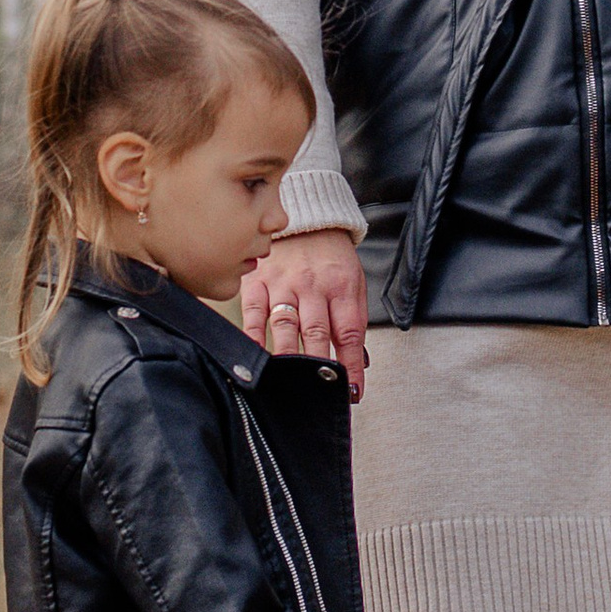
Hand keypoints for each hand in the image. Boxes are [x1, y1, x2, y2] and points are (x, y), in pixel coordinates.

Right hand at [241, 226, 369, 390]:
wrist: (307, 217)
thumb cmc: (331, 256)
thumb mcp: (354, 282)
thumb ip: (353, 320)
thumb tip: (356, 361)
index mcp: (342, 287)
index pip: (349, 333)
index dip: (351, 365)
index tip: (352, 391)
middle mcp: (313, 286)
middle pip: (316, 333)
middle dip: (319, 367)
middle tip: (320, 394)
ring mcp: (283, 284)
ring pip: (285, 325)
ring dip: (288, 356)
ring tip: (290, 382)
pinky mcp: (258, 281)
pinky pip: (254, 313)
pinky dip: (254, 336)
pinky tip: (256, 355)